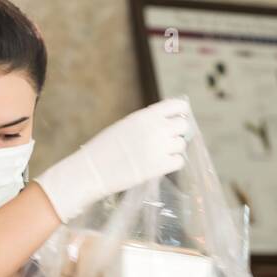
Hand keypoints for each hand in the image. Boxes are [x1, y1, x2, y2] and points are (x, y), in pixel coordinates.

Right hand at [35, 98, 191, 222]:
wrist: (92, 170)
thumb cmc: (104, 148)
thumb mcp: (126, 125)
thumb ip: (148, 121)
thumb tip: (170, 121)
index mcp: (146, 115)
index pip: (179, 106)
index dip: (180, 113)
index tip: (174, 121)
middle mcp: (156, 129)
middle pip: (184, 126)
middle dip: (178, 133)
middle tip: (167, 141)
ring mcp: (159, 148)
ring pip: (181, 145)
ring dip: (173, 150)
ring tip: (158, 155)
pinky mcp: (159, 167)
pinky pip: (179, 161)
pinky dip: (172, 163)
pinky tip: (160, 165)